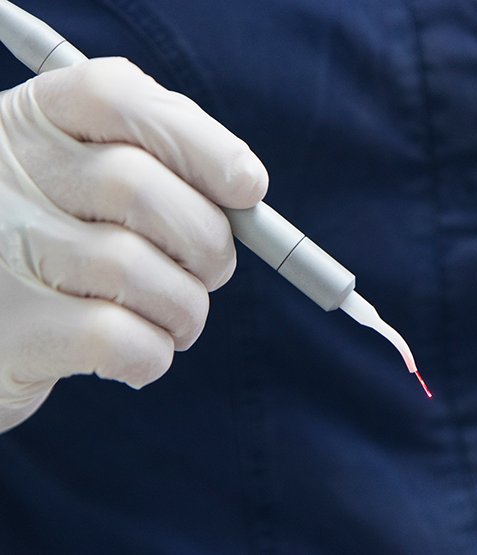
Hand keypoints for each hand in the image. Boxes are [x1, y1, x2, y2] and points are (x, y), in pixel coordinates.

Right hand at [0, 57, 267, 430]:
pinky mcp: (11, 332)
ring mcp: (1, 253)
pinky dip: (153, 353)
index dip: (199, 141)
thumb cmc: (65, 245)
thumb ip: (158, 166)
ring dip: (186, 309)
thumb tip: (245, 185)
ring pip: (133, 269)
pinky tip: (145, 354)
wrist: (3, 319)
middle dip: (206, 241)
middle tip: (213, 270)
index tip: (249, 186)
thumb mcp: (90, 183)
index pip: (115, 97)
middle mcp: (4, 177)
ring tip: (180, 320)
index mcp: (33, 125)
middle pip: (135, 187)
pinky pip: (114, 338)